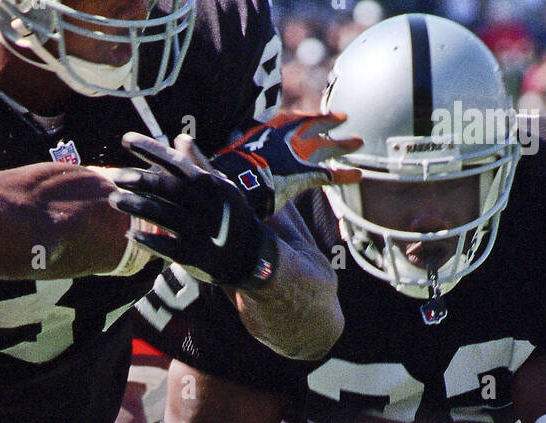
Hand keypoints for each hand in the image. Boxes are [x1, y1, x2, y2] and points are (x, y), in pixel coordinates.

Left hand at [110, 132, 266, 286]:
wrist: (252, 255)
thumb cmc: (231, 215)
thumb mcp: (221, 186)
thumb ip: (199, 163)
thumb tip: (179, 138)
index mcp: (209, 184)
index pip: (175, 162)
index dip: (150, 149)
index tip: (125, 140)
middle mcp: (204, 205)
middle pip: (167, 188)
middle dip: (139, 179)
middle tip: (114, 176)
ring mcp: (200, 231)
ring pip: (164, 215)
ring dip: (137, 206)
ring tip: (113, 200)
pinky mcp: (196, 256)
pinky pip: (168, 247)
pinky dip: (149, 240)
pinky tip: (130, 234)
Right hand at [211, 112, 362, 218]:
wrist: (236, 184)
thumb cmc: (225, 174)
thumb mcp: (222, 157)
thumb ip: (218, 152)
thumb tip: (185, 144)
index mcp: (267, 131)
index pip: (291, 119)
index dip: (304, 117)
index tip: (314, 115)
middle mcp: (285, 138)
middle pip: (312, 127)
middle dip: (329, 122)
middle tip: (344, 119)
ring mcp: (297, 154)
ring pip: (326, 147)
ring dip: (342, 145)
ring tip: (359, 142)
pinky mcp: (305, 174)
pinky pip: (330, 174)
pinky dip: (345, 175)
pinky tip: (359, 176)